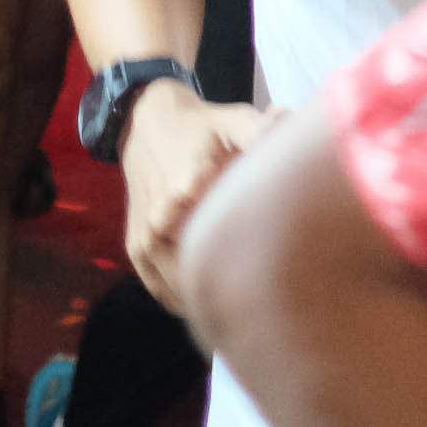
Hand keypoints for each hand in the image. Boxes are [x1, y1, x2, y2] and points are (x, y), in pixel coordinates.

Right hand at [122, 83, 278, 309]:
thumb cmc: (203, 126)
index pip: (221, 245)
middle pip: (204, 275)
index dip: (254, 264)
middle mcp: (163, 220)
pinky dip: (188, 300)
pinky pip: (163, 291)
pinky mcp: (136, 250)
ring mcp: (146, 239)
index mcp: (189, 187)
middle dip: (236, 289)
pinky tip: (215, 300)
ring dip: (211, 300)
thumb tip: (290, 127)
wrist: (147, 125)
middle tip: (271, 298)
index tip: (281, 270)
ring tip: (246, 305)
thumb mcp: (235, 121)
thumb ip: (262, 130)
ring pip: (183, 290)